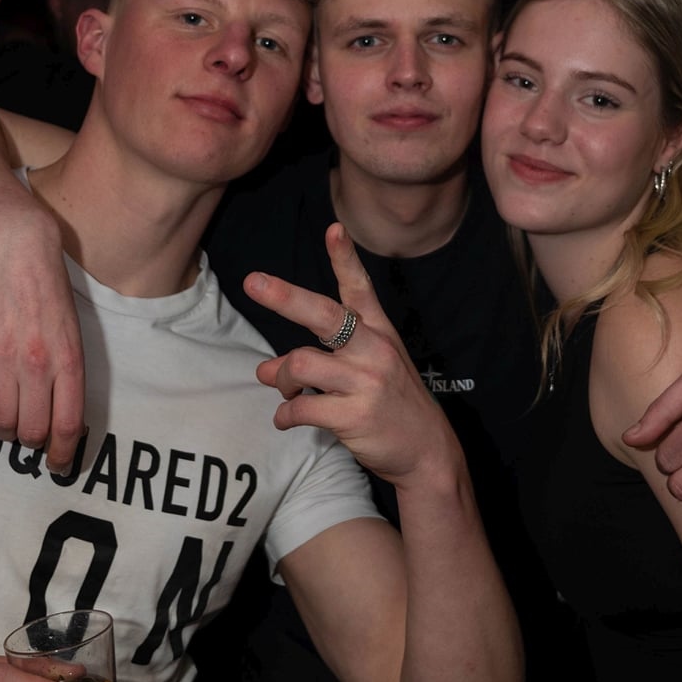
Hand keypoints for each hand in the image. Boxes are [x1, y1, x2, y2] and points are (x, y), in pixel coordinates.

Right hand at [0, 208, 84, 473]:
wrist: (19, 248)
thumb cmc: (51, 291)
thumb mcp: (73, 333)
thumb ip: (68, 373)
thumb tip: (62, 416)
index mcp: (69, 361)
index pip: (68, 425)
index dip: (62, 454)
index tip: (58, 465)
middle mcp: (38, 365)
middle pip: (32, 432)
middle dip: (31, 444)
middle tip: (28, 436)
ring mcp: (3, 359)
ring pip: (2, 423)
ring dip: (4, 433)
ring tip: (5, 422)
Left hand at [244, 225, 452, 485]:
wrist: (428, 451)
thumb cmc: (392, 404)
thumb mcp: (371, 369)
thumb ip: (319, 362)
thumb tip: (264, 368)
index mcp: (379, 332)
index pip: (360, 289)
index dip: (345, 258)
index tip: (334, 230)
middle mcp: (374, 350)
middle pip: (324, 314)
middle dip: (285, 296)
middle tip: (253, 282)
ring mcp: (366, 382)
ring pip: (301, 362)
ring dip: (282, 377)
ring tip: (285, 390)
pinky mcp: (355, 415)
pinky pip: (302, 406)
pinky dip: (285, 414)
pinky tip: (287, 418)